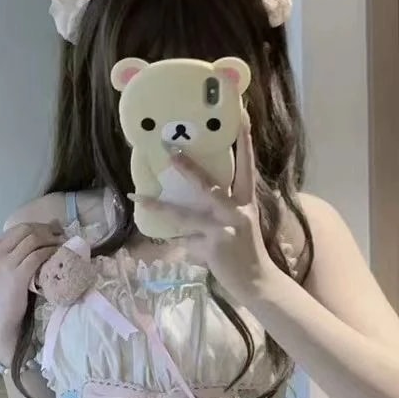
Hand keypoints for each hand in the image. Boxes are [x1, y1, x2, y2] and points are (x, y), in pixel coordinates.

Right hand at [0, 221, 63, 350]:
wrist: (0, 317)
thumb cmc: (7, 293)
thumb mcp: (8, 267)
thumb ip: (20, 251)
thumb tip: (46, 233)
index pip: (20, 227)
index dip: (41, 225)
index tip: (56, 229)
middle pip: (28, 230)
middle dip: (48, 230)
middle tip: (63, 235)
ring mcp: (5, 262)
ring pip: (33, 240)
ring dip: (51, 239)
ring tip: (63, 244)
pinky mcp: (16, 275)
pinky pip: (37, 256)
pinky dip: (50, 252)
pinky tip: (57, 255)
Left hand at [135, 113, 279, 304]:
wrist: (258, 283)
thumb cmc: (247, 253)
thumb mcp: (241, 225)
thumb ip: (223, 211)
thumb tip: (193, 205)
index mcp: (246, 202)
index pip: (246, 166)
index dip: (245, 141)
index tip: (241, 115)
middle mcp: (236, 211)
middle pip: (208, 185)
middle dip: (187, 167)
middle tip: (170, 148)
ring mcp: (224, 229)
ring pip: (185, 215)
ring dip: (160, 208)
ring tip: (140, 198)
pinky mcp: (213, 247)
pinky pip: (187, 243)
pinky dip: (183, 248)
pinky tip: (191, 255)